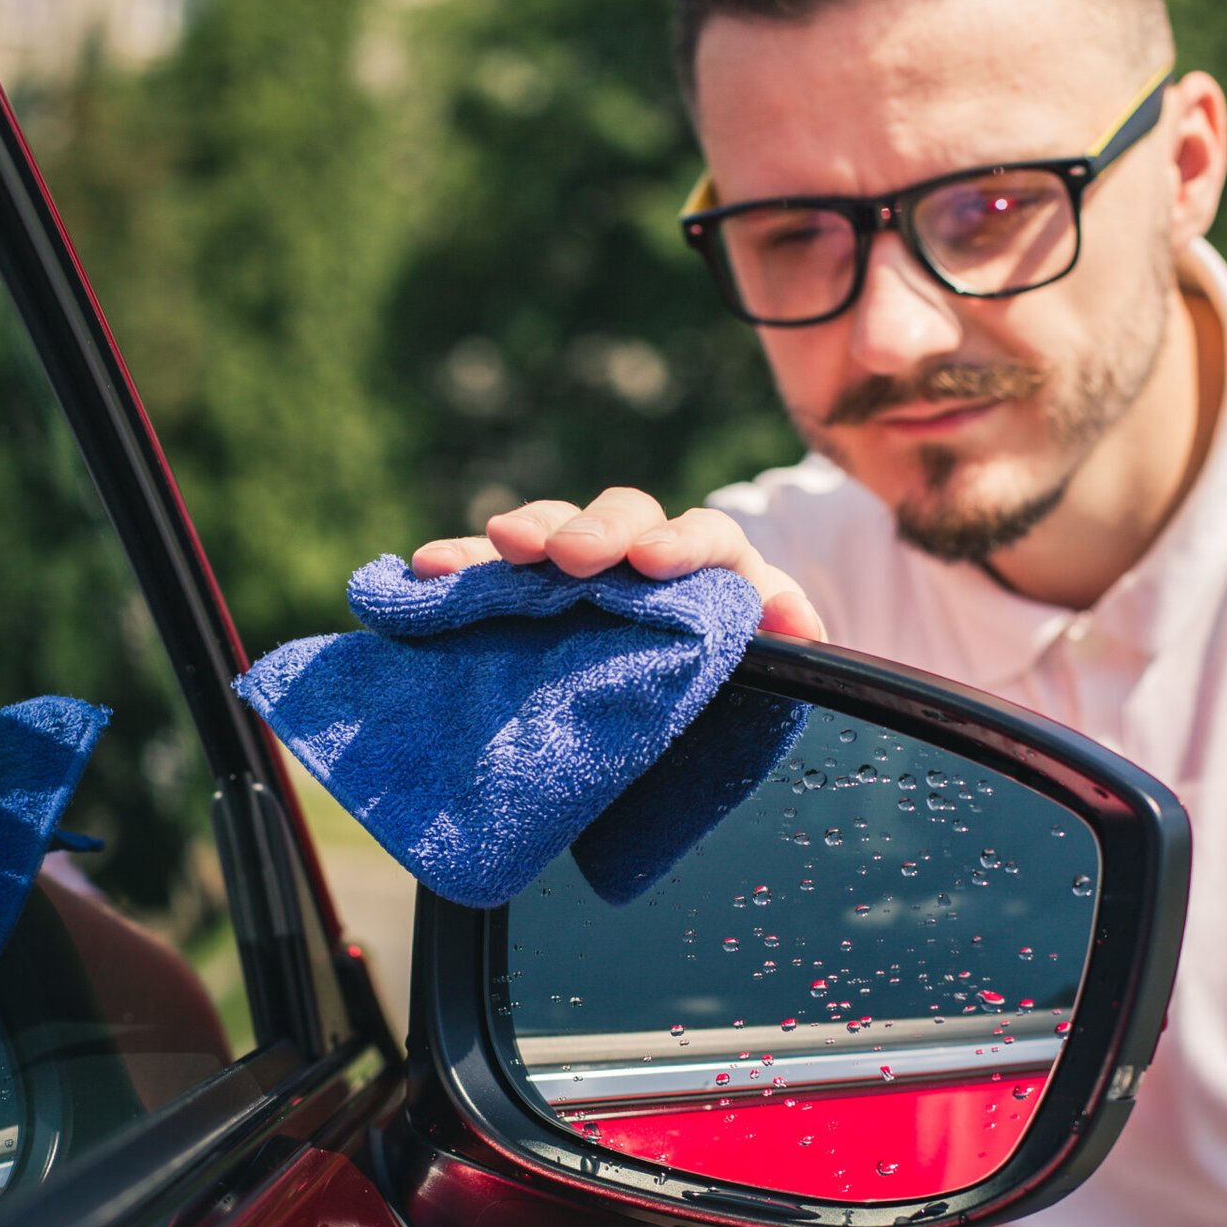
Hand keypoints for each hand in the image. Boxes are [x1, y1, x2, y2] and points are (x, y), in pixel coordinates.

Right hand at [411, 488, 825, 641]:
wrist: (696, 708)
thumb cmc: (737, 679)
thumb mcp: (773, 666)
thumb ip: (785, 639)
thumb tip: (798, 624)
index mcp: (714, 567)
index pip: (706, 536)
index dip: (682, 541)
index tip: (656, 561)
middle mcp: (643, 554)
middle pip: (622, 518)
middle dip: (592, 532)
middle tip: (567, 557)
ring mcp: (581, 573)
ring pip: (553, 533)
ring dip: (525, 536)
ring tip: (496, 549)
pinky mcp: (530, 597)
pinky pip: (492, 575)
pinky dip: (463, 569)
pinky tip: (428, 570)